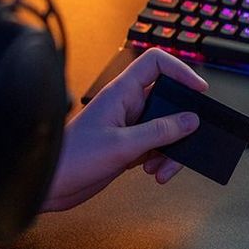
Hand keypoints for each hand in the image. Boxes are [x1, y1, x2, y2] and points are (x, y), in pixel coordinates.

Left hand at [41, 49, 208, 212]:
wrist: (49, 184)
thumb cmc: (72, 157)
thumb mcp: (122, 145)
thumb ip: (160, 132)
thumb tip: (190, 120)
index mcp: (121, 93)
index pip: (155, 64)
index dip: (180, 70)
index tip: (199, 90)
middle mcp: (127, 106)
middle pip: (167, 100)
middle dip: (181, 123)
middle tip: (190, 137)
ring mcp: (128, 127)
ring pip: (165, 129)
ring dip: (172, 150)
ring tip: (165, 169)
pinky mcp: (128, 148)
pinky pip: (157, 148)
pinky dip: (162, 161)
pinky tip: (155, 174)